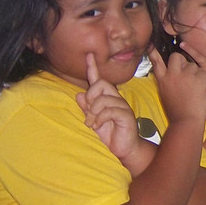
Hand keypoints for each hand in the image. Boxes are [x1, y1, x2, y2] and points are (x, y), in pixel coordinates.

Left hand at [76, 53, 143, 170]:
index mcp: (108, 98)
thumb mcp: (93, 121)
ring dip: (93, 112)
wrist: (124, 149)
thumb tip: (79, 95)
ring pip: (103, 99)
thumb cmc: (110, 134)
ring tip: (91, 124)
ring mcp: (122, 107)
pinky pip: (110, 110)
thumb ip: (86, 108)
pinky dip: (100, 118)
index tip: (88, 55)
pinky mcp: (126, 116)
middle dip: (91, 96)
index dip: (93, 67)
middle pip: (101, 84)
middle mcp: (116, 99)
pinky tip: (98, 126)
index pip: (99, 80)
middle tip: (88, 112)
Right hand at [149, 45, 205, 124]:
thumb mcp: (165, 95)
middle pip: (176, 56)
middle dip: (182, 60)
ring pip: (192, 64)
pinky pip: (202, 70)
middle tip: (186, 71)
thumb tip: (168, 75)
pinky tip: (201, 89)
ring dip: (194, 72)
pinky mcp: (198, 76)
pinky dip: (203, 78)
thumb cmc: (177, 112)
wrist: (186, 121)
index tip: (151, 44)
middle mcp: (172, 74)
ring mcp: (186, 74)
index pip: (156, 62)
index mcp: (162, 80)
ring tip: (193, 88)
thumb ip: (166, 82)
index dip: (154, 52)